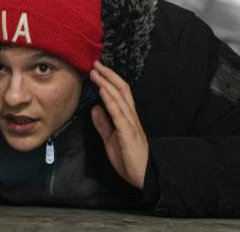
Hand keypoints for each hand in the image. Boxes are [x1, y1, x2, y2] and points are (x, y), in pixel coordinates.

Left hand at [89, 61, 147, 188]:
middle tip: (96, 63)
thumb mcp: (111, 139)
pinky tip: (103, 90)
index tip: (98, 69)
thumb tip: (95, 108)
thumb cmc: (129, 159)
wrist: (144, 176)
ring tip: (96, 72)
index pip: (120, 93)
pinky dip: (110, 100)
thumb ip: (104, 124)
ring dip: (106, 83)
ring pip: (120, 97)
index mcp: (127, 118)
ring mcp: (130, 123)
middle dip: (108, 75)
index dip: (110, 79)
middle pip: (122, 89)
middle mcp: (131, 117)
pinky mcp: (128, 132)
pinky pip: (118, 113)